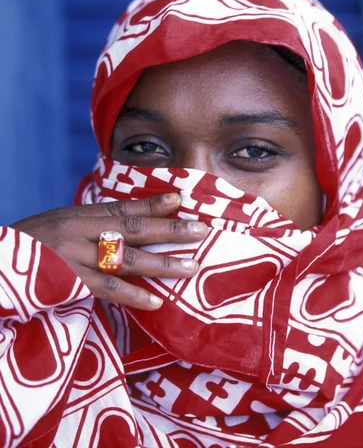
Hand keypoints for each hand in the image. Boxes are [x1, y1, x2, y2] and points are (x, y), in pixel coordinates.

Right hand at [10, 194, 206, 309]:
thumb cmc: (27, 247)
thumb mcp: (55, 226)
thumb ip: (87, 226)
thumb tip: (121, 226)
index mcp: (76, 216)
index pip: (120, 208)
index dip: (151, 203)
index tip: (180, 199)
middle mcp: (78, 232)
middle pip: (131, 228)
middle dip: (168, 229)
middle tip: (200, 230)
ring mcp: (73, 258)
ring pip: (124, 258)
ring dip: (160, 262)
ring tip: (190, 267)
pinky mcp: (67, 283)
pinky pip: (105, 289)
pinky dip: (131, 294)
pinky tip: (155, 300)